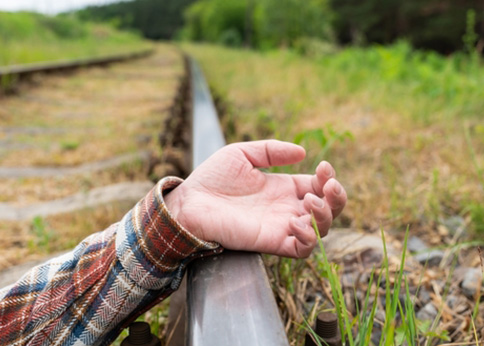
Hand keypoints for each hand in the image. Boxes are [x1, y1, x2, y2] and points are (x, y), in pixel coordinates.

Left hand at [164, 140, 346, 257]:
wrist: (190, 202)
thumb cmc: (211, 178)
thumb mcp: (242, 153)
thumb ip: (271, 150)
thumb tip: (303, 153)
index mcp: (282, 187)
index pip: (317, 186)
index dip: (328, 178)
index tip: (323, 167)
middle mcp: (286, 207)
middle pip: (328, 209)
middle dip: (337, 198)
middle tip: (327, 186)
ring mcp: (280, 226)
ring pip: (321, 230)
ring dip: (325, 215)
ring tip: (309, 201)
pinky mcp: (271, 241)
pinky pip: (302, 249)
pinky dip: (309, 237)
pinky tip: (295, 221)